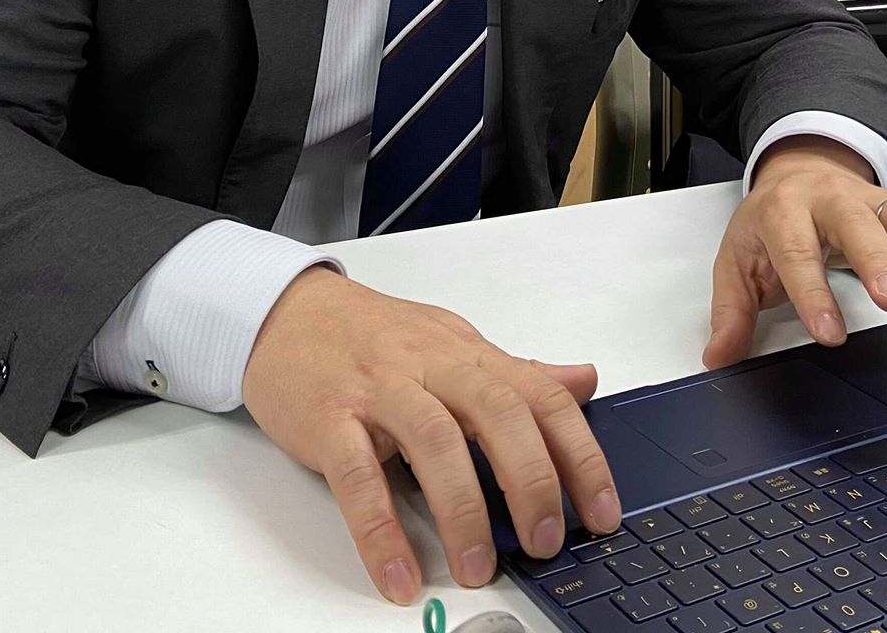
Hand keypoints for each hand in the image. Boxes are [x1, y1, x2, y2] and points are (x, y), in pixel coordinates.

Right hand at [243, 268, 621, 604]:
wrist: (284, 312)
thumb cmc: (372, 335)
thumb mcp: (452, 343)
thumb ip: (516, 372)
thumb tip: (584, 381)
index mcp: (467, 355)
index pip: (539, 396)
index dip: (579, 454)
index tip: (602, 511)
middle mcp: (429, 367)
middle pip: (496, 413)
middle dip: (530, 481)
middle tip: (546, 541)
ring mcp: (378, 391)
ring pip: (433, 440)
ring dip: (461, 510)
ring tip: (477, 567)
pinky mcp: (328, 418)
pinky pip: (357, 476)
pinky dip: (379, 530)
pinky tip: (398, 574)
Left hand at [703, 137, 886, 366]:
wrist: (798, 171)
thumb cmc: (771, 222)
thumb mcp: (739, 259)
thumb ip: (731, 309)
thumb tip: (719, 355)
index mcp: (785, 211)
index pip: (796, 252)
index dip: (812, 293)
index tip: (828, 334)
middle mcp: (833, 202)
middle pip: (858, 226)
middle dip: (878, 263)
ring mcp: (875, 203)